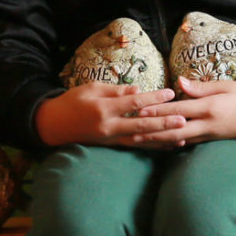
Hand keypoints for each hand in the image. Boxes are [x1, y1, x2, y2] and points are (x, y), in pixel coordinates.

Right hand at [34, 82, 179, 146]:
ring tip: (182, 136)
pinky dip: (152, 146)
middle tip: (183, 119)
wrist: (53, 125)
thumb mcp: (91, 88)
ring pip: (141, 140)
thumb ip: (116, 90)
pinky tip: (166, 146)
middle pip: (141, 125)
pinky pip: (135, 146)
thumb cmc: (72, 101)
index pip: (133, 103)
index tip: (170, 93)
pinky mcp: (111, 145)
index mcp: (103, 108)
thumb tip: (138, 91)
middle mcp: (109, 127)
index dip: (153, 98)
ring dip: (162, 139)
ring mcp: (110, 139)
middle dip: (163, 123)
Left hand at [122, 77, 235, 147]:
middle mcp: (207, 124)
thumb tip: (178, 84)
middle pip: (174, 129)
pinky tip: (160, 144)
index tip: (140, 110)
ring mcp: (208, 135)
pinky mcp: (210, 140)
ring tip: (140, 141)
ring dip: (158, 140)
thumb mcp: (225, 86)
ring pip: (178, 139)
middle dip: (152, 130)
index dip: (158, 110)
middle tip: (132, 132)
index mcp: (209, 107)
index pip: (178, 109)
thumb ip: (200, 87)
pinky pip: (188, 143)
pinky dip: (172, 144)